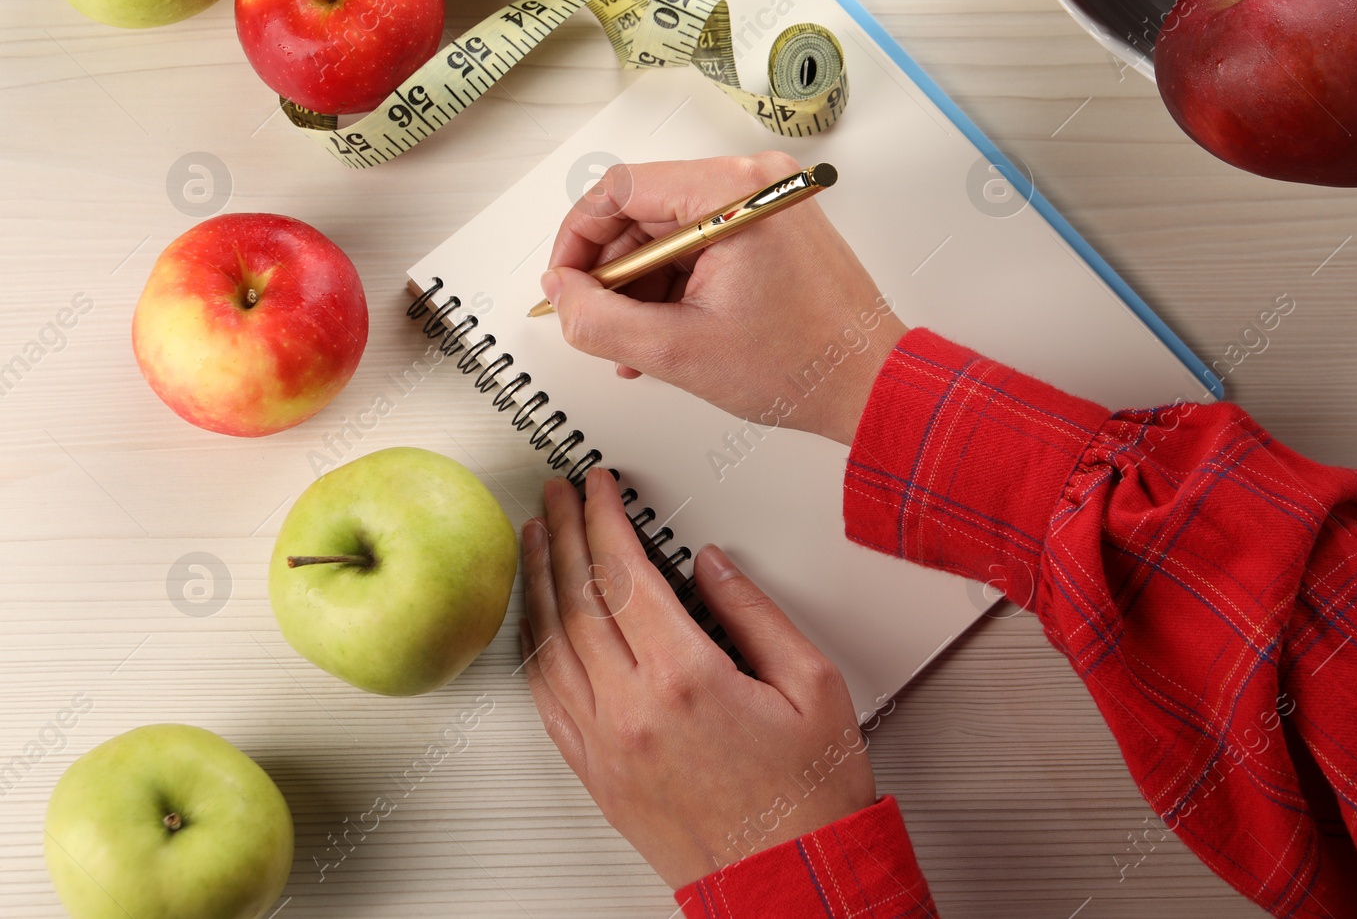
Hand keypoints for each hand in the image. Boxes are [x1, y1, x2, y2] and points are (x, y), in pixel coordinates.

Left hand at [518, 468, 876, 887]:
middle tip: (558, 495)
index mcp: (685, 678)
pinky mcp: (596, 774)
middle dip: (566, 532)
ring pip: (551, 643)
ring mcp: (606, 744)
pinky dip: (535, 646)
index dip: (605, 517)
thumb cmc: (809, 797)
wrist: (791, 881)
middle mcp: (632, 710)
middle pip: (579, 598)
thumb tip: (713, 565)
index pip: (624, 572)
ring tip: (538, 539)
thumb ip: (756, 612)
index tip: (597, 486)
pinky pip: (547, 697)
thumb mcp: (813, 684)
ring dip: (540, 581)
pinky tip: (537, 621)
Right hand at [540, 152, 907, 444]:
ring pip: (669, 230)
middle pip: (643, 210)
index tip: (564, 283)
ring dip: (643, 286)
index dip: (576, 240)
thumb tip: (561, 294)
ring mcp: (767, 200)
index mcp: (731, 192)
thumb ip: (600, 319)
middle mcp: (753, 181)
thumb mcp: (677, 350)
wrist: (870, 384)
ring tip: (634, 344)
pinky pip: (703, 241)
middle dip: (613, 274)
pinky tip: (665, 331)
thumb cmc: (803, 366)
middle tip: (598, 324)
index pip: (617, 190)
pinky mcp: (775, 223)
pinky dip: (676, 283)